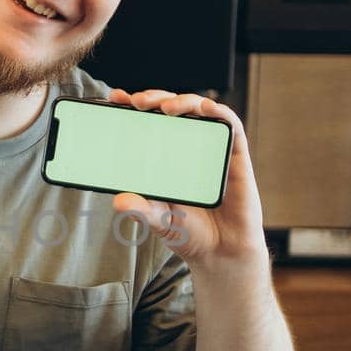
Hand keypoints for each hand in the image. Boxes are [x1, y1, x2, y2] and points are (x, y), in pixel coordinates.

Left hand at [107, 87, 265, 266]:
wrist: (222, 252)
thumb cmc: (188, 232)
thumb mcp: (158, 220)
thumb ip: (141, 210)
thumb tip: (118, 201)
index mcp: (165, 156)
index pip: (148, 122)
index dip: (133, 106)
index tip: (115, 98)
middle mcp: (187, 146)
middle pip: (171, 109)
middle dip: (154, 98)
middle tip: (137, 102)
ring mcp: (211, 147)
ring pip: (198, 110)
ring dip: (182, 101)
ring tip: (165, 108)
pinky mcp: (235, 153)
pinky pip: (230, 124)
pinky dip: (218, 112)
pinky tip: (205, 108)